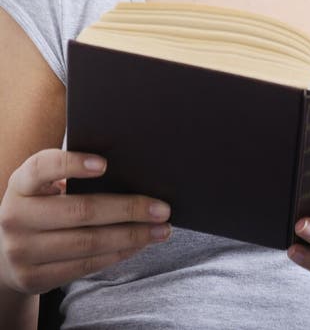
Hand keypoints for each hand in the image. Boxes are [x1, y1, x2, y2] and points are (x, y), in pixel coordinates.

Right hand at [0, 149, 172, 293]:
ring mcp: (22, 250)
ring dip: (131, 236)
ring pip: (88, 242)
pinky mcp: (33, 278)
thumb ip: (71, 174)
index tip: (105, 164)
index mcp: (21, 183)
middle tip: (162, 207)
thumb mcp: (43, 186)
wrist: (4, 252)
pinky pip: (84, 266)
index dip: (73, 164)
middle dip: (128, 208)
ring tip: (160, 229)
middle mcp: (16, 216)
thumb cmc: (40, 205)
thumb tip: (130, 168)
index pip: (44, 167)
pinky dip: (117, 254)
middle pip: (80, 210)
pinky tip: (138, 245)